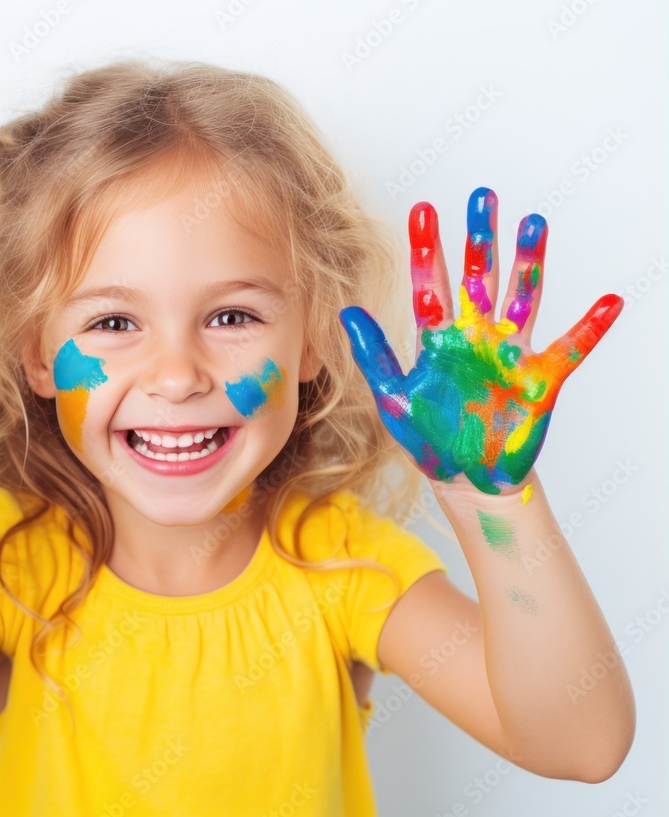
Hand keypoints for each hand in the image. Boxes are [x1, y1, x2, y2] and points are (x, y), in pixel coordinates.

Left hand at [339, 187, 621, 494]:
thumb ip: (374, 354)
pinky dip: (591, 327)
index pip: (430, 283)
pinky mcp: (540, 380)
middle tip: (482, 196)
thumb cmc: (427, 439)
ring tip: (533, 223)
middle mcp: (474, 337)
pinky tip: (610, 302)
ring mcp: (509, 354)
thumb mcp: (393, 396)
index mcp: (437, 340)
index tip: (423, 209)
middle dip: (480, 238)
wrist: (463, 478)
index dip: (427, 247)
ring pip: (522, 297)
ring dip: (528, 262)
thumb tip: (347, 312)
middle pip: (479, 277)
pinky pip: (571, 349)